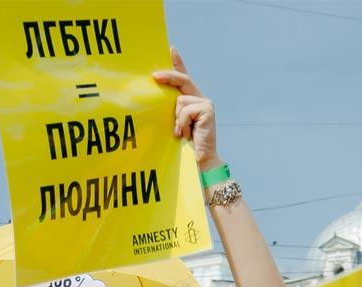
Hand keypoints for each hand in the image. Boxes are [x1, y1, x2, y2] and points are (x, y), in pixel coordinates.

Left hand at [153, 47, 219, 170]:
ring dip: (176, 118)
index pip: (184, 78)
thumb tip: (154, 94)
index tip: (170, 48)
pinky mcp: (207, 109)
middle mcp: (200, 99)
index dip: (177, 63)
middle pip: (183, 80)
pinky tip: (186, 134)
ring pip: (180, 100)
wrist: (199, 162)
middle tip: (153, 76)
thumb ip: (170, 109)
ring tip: (181, 133)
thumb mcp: (174, 123)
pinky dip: (182, 123)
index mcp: (191, 101)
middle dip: (168, 76)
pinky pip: (185, 109)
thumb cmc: (183, 146)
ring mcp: (205, 103)